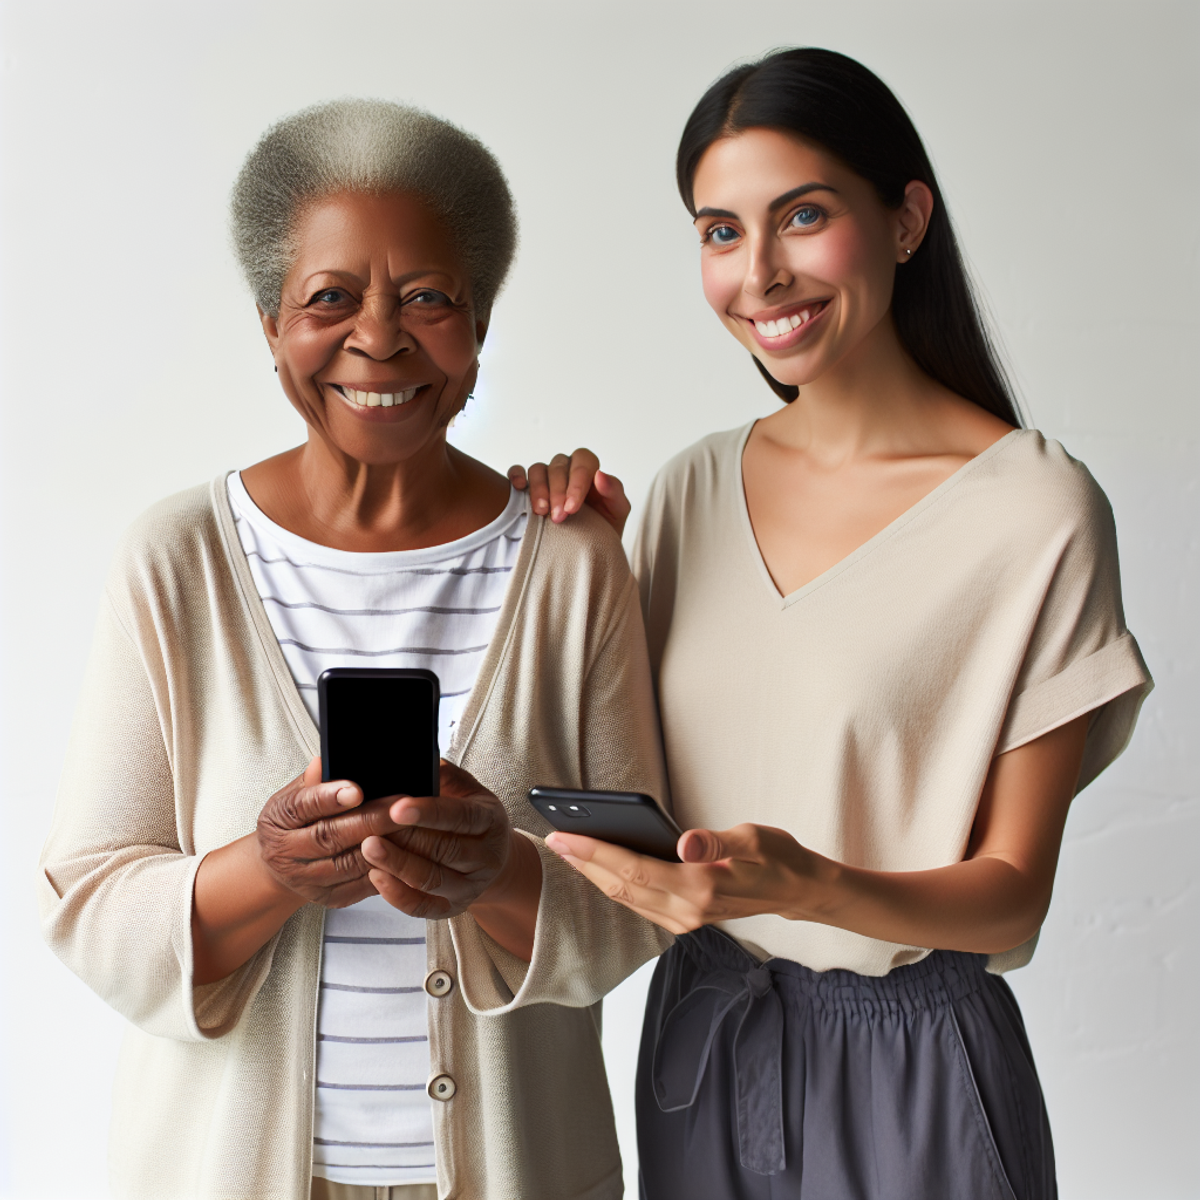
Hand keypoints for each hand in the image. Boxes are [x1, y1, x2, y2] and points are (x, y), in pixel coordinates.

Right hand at [256, 756, 406, 908]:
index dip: (330, 798)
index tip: (357, 789)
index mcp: (278, 819)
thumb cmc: (293, 822)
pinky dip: (383, 871)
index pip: (303, 806)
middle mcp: (287, 852)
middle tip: (401, 807)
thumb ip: (313, 779)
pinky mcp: (327, 898)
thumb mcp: (293, 794)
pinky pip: (360, 886)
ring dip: (382, 847)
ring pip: (348, 864)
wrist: (278, 866)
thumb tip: (325, 760)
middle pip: (331, 837)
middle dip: (370, 821)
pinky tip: (403, 854)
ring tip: (409, 828)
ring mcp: (306, 880)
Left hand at [361, 761, 530, 920]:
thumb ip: (443, 775)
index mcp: (489, 821)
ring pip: (431, 880)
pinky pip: (422, 907)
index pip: (459, 816)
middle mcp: (485, 857)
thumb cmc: (471, 817)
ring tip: (368, 848)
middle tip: (371, 826)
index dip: (428, 812)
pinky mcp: (452, 907)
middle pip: (443, 850)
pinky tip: (376, 876)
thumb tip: (410, 759)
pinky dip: (397, 894)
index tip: (397, 806)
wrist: (493, 858)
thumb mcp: (467, 789)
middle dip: (404, 839)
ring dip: (396, 864)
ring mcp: (470, 886)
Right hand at [508, 449, 630, 535]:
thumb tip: (601, 475)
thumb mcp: (617, 512)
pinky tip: (519, 488)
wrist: (590, 550)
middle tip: (558, 517)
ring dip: (538, 489)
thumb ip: (614, 492)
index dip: (577, 482)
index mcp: (590, 471)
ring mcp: (547, 477)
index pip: (583, 462)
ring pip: (538, 469)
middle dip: (558, 492)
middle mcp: (567, 470)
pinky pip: (518, 471)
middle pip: (558, 466)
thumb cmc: (605, 528)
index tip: (573, 508)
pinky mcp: (529, 487)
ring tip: (540, 512)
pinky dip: (516, 475)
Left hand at [544, 823, 820, 934]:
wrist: (799, 891)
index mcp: (701, 888)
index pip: (634, 870)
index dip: (596, 853)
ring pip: (627, 899)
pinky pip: (639, 903)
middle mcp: (688, 911)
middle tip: (553, 839)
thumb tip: (684, 843)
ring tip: (569, 850)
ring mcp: (686, 921)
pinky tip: (599, 867)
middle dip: (585, 864)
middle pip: (622, 887)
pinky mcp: (686, 920)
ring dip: (595, 876)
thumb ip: (716, 841)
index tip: (565, 836)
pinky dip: (614, 885)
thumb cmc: (777, 858)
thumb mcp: (754, 839)